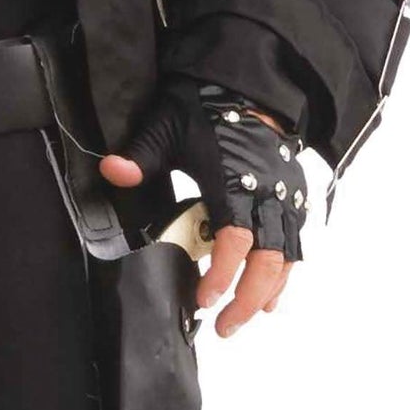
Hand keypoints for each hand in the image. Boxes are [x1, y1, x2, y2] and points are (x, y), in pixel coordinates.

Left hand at [101, 88, 305, 338]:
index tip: (205, 299)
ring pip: (288, 256)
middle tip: (225, 327)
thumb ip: (141, 153)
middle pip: (270, 260)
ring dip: (269, 289)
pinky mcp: (292, 195)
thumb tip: (113, 171)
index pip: (235, 241)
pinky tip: (272, 291)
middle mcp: (268, 195)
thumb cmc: (208, 104)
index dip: (221, 274)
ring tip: (249, 316)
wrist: (251, 83)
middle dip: (248, 298)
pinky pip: (296, 241)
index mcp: (237, 182)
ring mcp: (285, 196)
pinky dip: (286, 270)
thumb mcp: (167, 124)